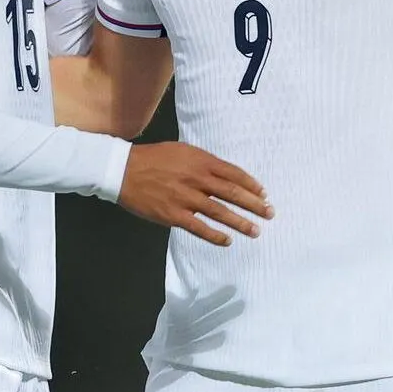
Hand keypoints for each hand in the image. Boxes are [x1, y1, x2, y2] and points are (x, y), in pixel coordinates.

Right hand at [118, 141, 272, 245]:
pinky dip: (215, 235)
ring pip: (220, 212)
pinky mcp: (173, 215)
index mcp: (201, 161)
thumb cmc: (154, 158)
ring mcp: (185, 198)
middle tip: (270, 214)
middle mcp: (197, 179)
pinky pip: (199, 228)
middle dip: (254, 205)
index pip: (234, 173)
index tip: (264, 194)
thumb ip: (204, 162)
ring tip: (255, 231)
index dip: (251, 185)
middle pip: (232, 193)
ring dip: (241, 222)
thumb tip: (225, 174)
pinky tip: (228, 240)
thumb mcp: (183, 151)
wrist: (122, 170)